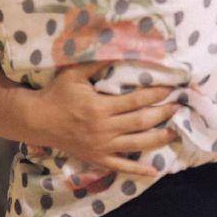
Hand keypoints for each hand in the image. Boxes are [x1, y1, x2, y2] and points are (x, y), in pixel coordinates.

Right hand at [25, 61, 179, 176]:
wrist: (37, 120)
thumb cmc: (57, 93)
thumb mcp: (74, 73)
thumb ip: (97, 61)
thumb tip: (118, 46)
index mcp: (100, 107)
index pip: (135, 100)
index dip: (155, 94)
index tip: (170, 88)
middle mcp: (104, 129)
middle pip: (141, 122)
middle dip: (162, 114)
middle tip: (179, 106)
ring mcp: (101, 146)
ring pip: (136, 145)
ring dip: (158, 138)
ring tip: (175, 132)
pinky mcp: (97, 158)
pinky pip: (121, 166)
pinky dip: (138, 170)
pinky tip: (154, 171)